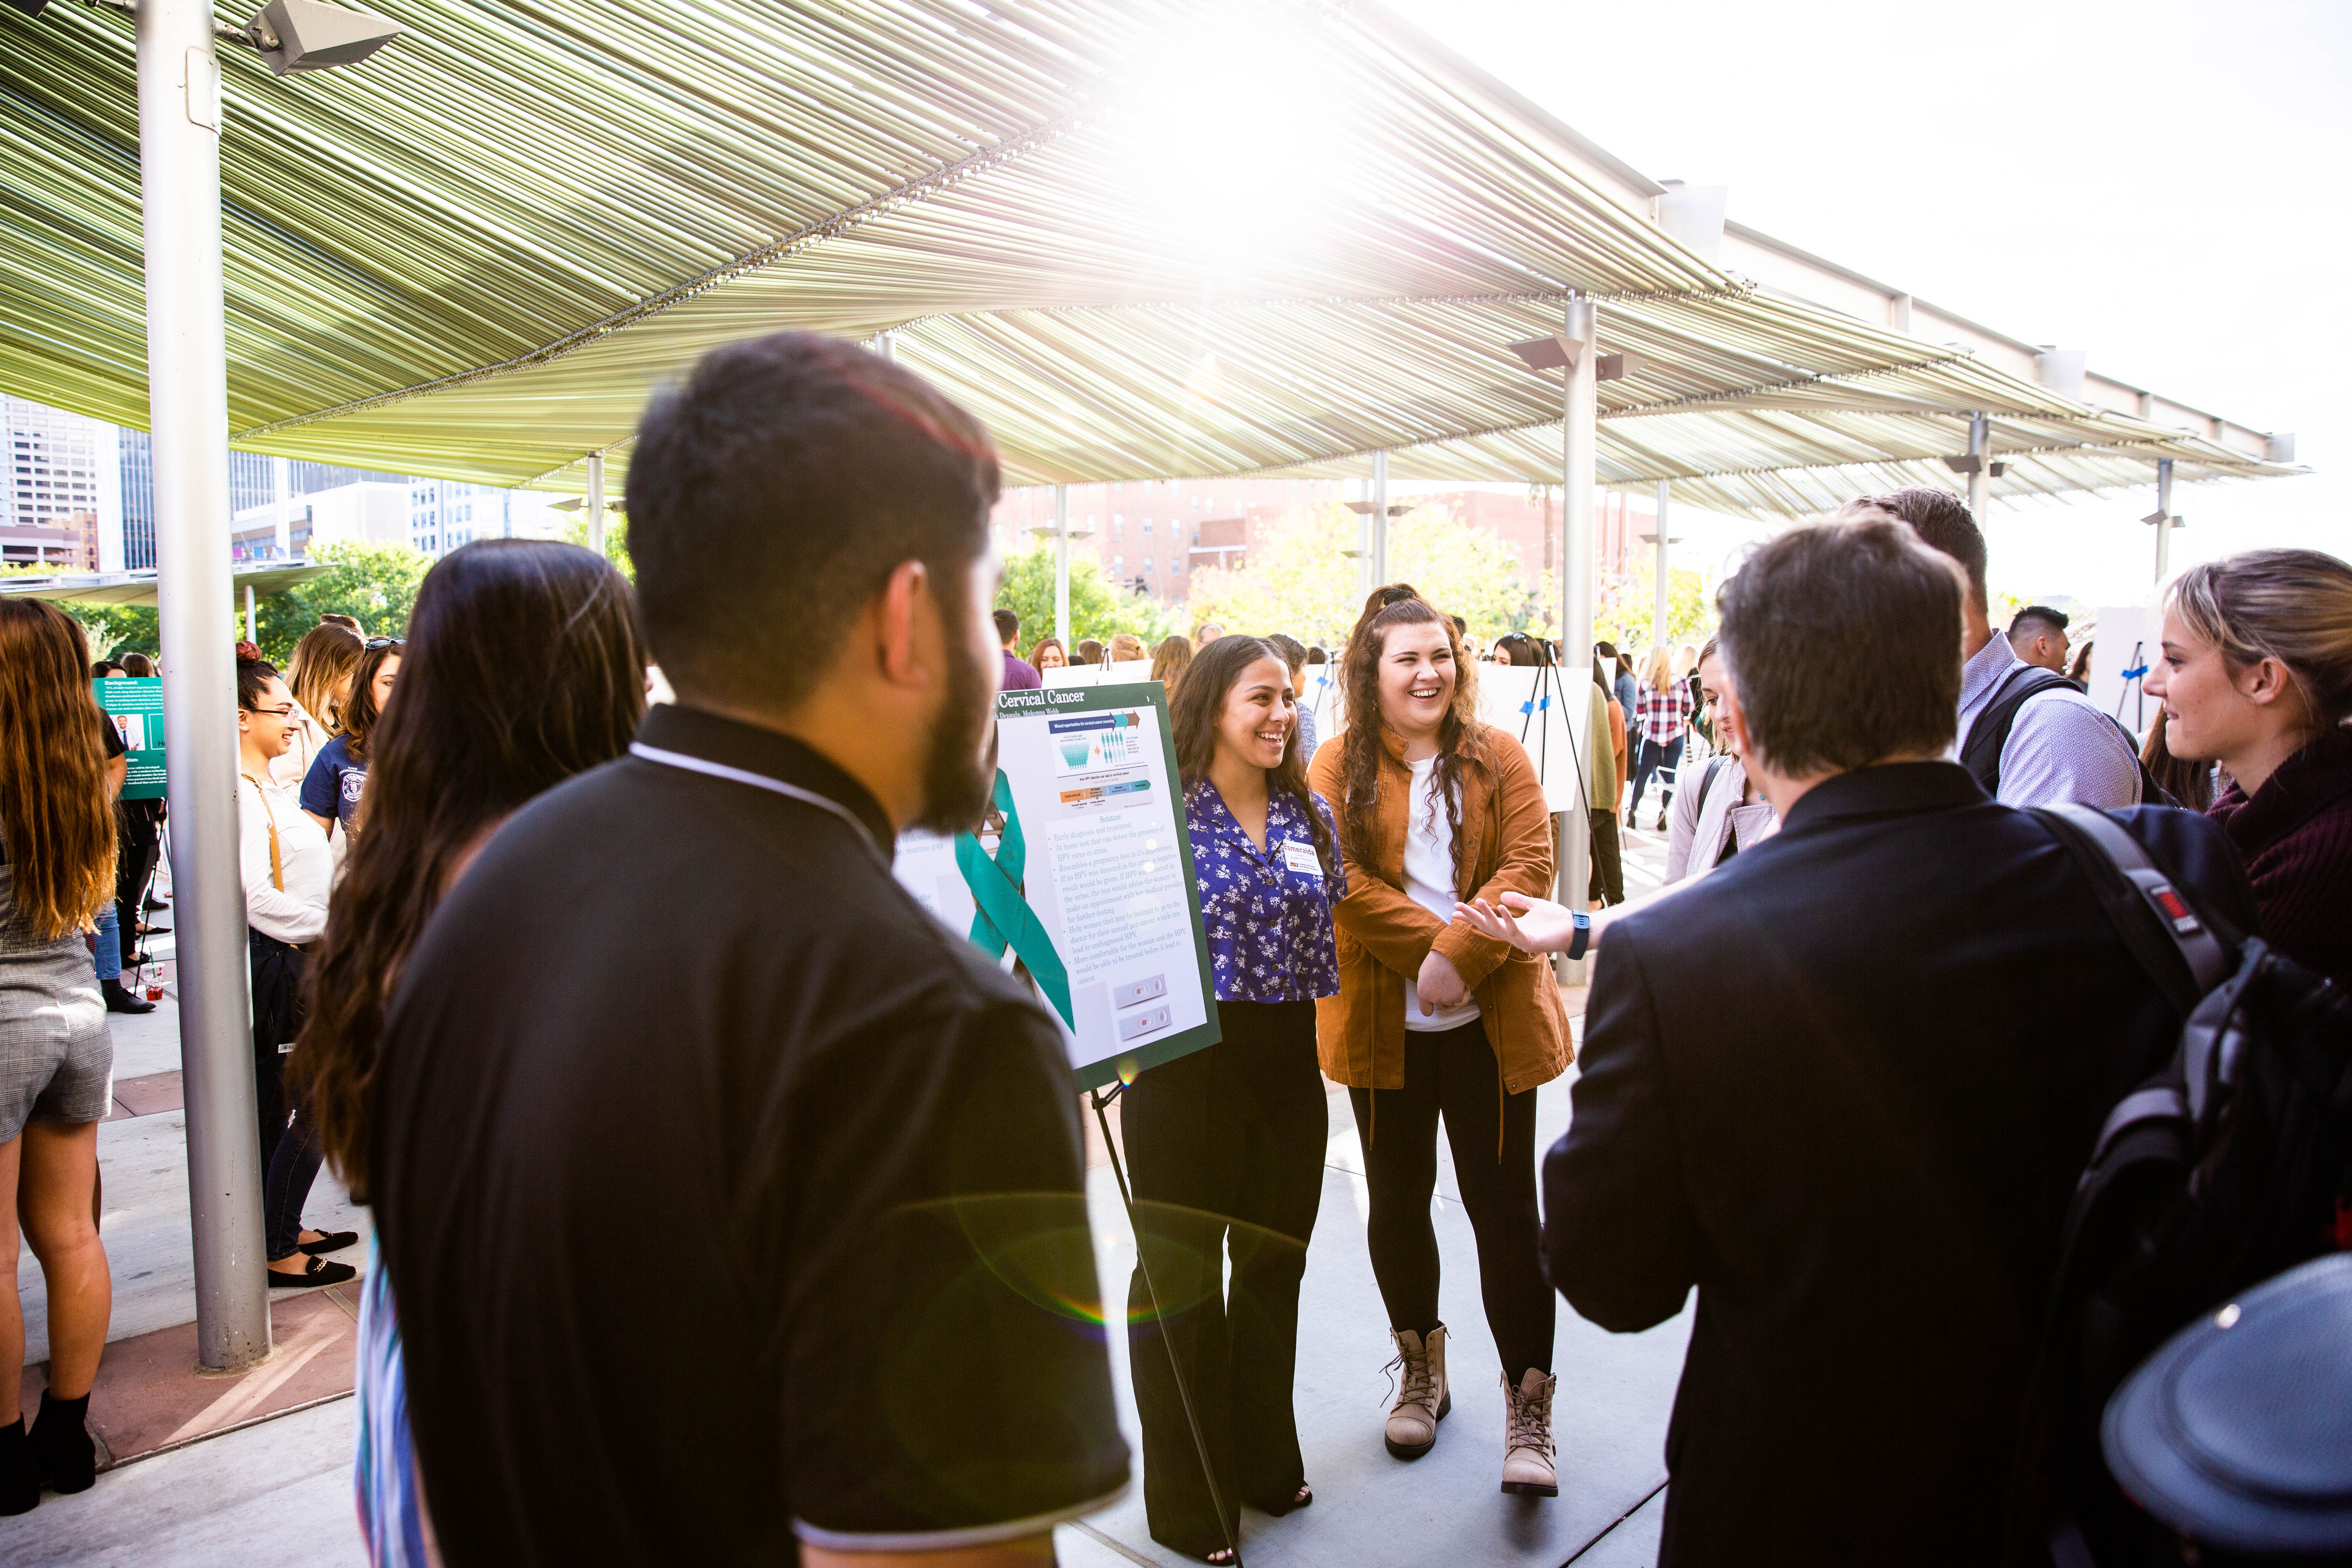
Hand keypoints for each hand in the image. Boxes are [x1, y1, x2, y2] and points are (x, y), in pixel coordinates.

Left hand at [1415, 949, 1468, 1014]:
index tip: (1433, 1004)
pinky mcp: (1457, 996)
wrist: (1451, 954)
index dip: (1431, 1007)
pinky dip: (1463, 993)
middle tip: (1446, 980)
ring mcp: (1446, 999)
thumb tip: (1430, 993)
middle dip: (1444, 996)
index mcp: (1422, 993)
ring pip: (1452, 1002)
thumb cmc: (1437, 960)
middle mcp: (1434, 999)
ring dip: (1454, 994)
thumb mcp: (1423, 974)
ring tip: (1452, 979)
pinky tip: (1460, 983)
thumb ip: (1426, 987)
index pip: (1426, 1012)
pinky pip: (1461, 1001)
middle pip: (1442, 1005)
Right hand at [1453, 892, 1578, 954]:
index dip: (1472, 917)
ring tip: (1478, 901)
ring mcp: (1521, 940)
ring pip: (1498, 929)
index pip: (1488, 922)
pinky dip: (1507, 919)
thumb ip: (1519, 901)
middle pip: (1487, 927)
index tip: (1454, 912)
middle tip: (1456, 907)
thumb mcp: (1534, 905)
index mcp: (1513, 927)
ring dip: (1487, 916)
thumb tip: (1502, 895)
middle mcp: (1513, 936)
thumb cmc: (1556, 920)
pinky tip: (1500, 907)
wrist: (1574, 929)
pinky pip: (1514, 931)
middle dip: (1472, 917)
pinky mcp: (1530, 942)